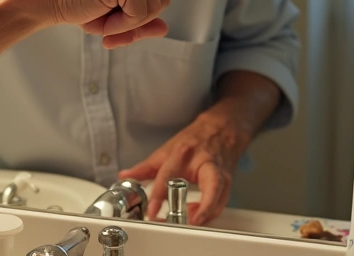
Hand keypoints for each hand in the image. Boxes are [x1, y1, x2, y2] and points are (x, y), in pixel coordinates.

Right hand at [34, 0, 181, 46]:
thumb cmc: (79, 0)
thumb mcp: (118, 9)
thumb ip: (145, 19)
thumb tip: (165, 29)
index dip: (151, 3)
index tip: (124, 8)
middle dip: (142, 14)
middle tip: (112, 13)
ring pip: (157, 6)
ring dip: (130, 21)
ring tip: (105, 13)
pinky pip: (141, 14)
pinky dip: (122, 25)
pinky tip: (102, 16)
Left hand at [118, 113, 249, 225]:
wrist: (220, 131)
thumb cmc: (193, 141)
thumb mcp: (165, 151)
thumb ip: (145, 167)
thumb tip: (125, 176)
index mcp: (184, 154)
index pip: (169, 176)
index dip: (159, 195)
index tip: (152, 211)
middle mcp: (205, 163)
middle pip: (210, 187)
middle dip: (202, 208)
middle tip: (187, 222)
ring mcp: (220, 173)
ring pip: (220, 198)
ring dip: (205, 215)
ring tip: (188, 221)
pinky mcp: (228, 182)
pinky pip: (221, 202)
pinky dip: (209, 213)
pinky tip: (197, 216)